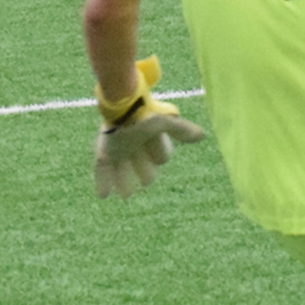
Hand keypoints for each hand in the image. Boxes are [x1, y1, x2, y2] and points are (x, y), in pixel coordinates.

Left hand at [93, 57, 207, 198]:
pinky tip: (103, 196)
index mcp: (151, 138)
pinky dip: (103, 183)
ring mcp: (118, 150)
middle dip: (145, 174)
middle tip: (146, 181)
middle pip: (142, 166)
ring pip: (122, 170)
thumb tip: (203, 136)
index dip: (159, 155)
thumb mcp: (166, 124)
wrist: (120, 108)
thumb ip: (182, 131)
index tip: (159, 157)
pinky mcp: (104, 151)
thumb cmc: (144, 115)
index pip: (160, 155)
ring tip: (125, 196)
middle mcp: (135, 145)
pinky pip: (102, 169)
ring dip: (124, 182)